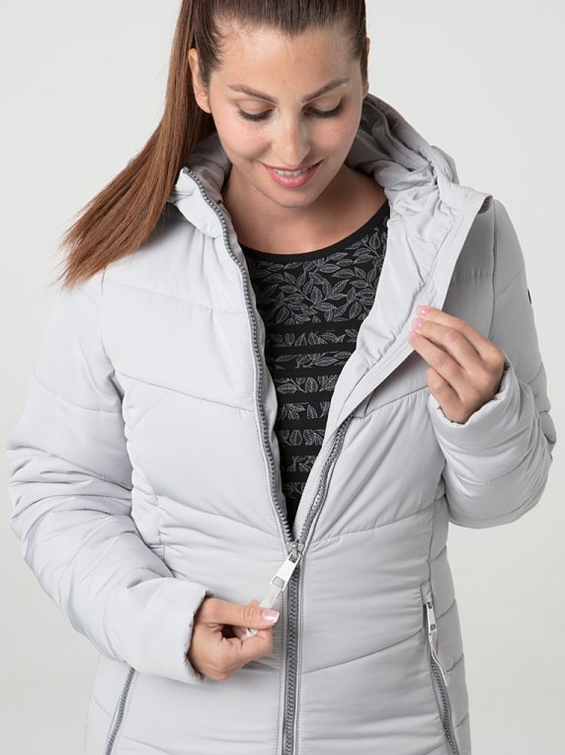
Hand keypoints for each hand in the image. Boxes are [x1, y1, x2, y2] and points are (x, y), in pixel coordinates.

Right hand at [187, 597, 278, 680]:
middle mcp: (226, 670)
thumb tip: (271, 616)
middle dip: (249, 626)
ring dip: (241, 630)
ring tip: (222, 623)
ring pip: (248, 646)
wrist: (165, 630)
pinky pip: (238, 649)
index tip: (258, 607)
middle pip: (256, 645)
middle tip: (232, 615)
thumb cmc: (185, 621)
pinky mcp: (221, 666)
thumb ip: (246, 614)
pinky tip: (221, 630)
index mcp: (225, 659)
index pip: (264, 644)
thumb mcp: (217, 611)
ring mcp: (223, 670)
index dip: (263, 623)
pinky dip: (234, 636)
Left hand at [407, 305, 505, 423]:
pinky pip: (436, 383)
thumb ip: (461, 343)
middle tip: (415, 323)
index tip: (423, 311)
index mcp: (493, 356)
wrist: (485, 417)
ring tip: (412, 338)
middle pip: (451, 340)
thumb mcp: (479, 360)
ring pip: (440, 361)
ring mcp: (472, 390)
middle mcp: (484, 372)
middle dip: (429, 328)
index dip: (439, 317)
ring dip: (423, 345)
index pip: (462, 328)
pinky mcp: (457, 406)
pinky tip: (430, 371)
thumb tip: (431, 321)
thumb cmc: (478, 382)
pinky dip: (430, 374)